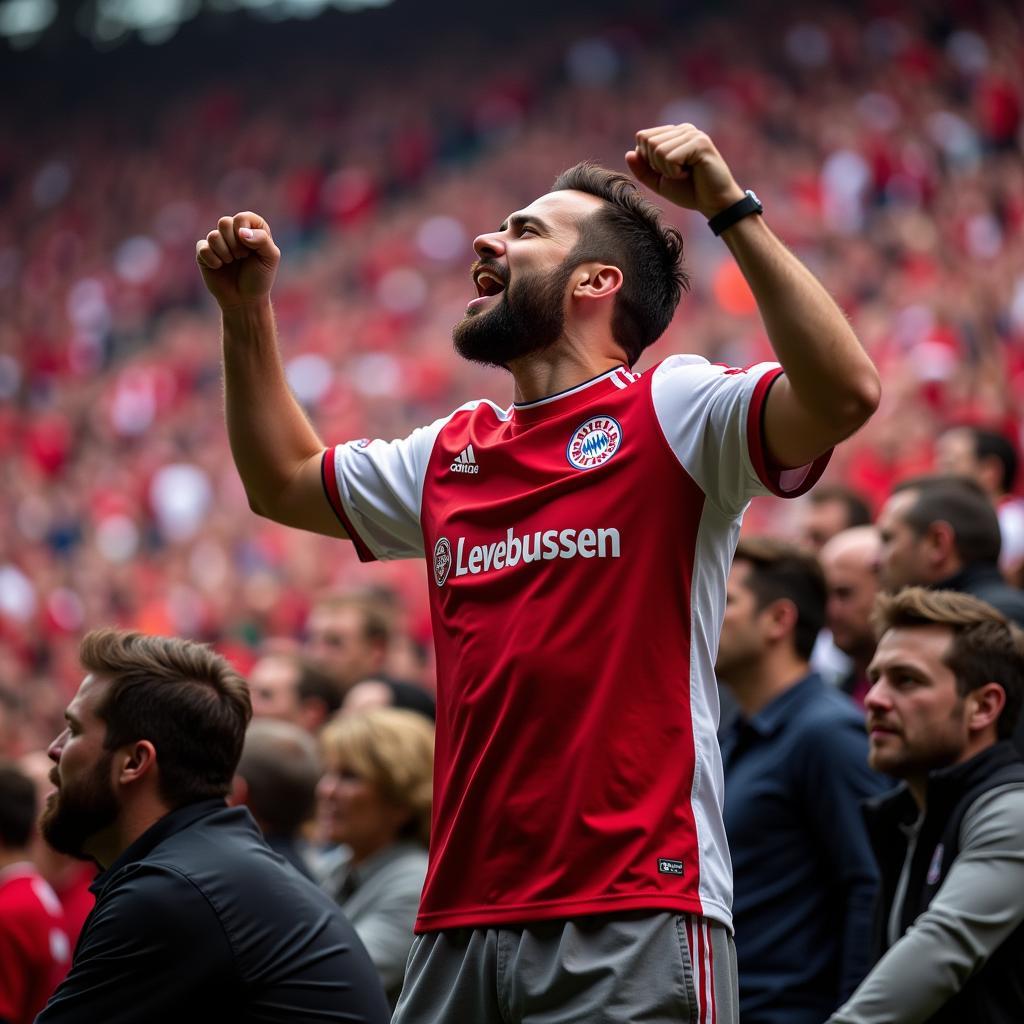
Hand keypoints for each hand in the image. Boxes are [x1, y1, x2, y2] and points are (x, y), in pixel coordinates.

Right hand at [196, 212, 279, 311]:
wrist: (245, 300)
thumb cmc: (260, 278)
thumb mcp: (270, 259)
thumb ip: (262, 240)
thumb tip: (241, 232)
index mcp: (250, 228)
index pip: (242, 217)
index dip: (244, 232)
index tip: (251, 249)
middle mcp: (233, 232)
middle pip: (224, 222)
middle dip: (235, 244)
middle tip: (242, 257)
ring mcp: (217, 242)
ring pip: (213, 236)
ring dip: (225, 253)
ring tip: (232, 262)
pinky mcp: (204, 253)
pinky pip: (202, 247)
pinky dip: (213, 259)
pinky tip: (219, 267)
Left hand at [626, 125, 745, 218]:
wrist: (713, 203)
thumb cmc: (689, 191)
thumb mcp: (659, 181)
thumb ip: (642, 169)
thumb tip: (629, 153)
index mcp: (673, 134)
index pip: (642, 137)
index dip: (647, 160)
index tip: (667, 171)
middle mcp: (683, 129)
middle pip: (647, 141)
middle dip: (656, 165)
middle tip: (676, 173)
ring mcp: (692, 134)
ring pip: (657, 149)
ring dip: (667, 170)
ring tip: (684, 173)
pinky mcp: (699, 143)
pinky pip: (669, 157)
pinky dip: (675, 172)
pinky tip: (690, 173)